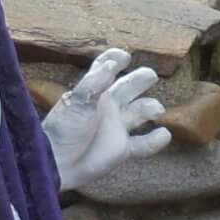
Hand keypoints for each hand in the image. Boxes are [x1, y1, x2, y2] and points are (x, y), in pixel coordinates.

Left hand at [41, 47, 169, 192]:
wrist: (56, 163)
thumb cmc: (63, 129)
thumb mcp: (77, 102)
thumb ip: (95, 82)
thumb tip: (112, 62)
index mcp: (95, 92)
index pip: (107, 69)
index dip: (116, 59)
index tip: (125, 56)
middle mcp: (109, 107)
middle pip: (130, 86)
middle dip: (141, 79)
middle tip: (150, 75)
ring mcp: (117, 128)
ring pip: (141, 112)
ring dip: (152, 107)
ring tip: (156, 109)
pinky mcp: (122, 149)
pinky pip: (143, 144)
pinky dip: (155, 140)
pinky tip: (163, 134)